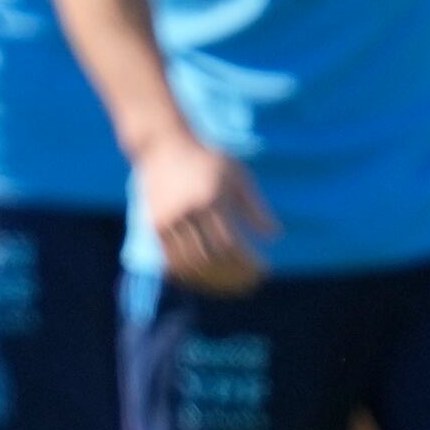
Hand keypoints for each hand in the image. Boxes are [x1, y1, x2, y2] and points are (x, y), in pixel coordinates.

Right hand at [138, 133, 278, 295]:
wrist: (164, 144)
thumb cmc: (208, 160)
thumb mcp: (237, 175)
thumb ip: (255, 206)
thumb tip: (275, 237)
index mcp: (211, 196)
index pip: (231, 242)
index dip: (247, 262)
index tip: (263, 270)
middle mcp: (187, 210)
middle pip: (210, 257)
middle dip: (233, 275)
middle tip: (249, 284)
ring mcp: (168, 218)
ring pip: (190, 263)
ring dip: (212, 280)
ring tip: (230, 285)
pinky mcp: (155, 224)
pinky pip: (172, 259)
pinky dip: (189, 274)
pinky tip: (206, 277)